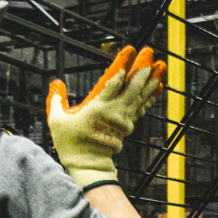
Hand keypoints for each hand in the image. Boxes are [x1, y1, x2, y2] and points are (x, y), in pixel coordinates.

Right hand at [46, 46, 164, 183]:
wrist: (88, 165)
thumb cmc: (71, 144)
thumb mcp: (57, 120)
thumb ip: (56, 100)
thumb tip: (56, 83)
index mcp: (97, 107)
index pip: (113, 81)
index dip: (123, 65)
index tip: (130, 51)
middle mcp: (114, 111)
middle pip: (132, 86)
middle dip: (141, 67)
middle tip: (149, 52)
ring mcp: (124, 119)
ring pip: (141, 95)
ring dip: (151, 79)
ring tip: (161, 65)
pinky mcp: (128, 125)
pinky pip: (142, 107)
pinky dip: (151, 96)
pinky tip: (158, 86)